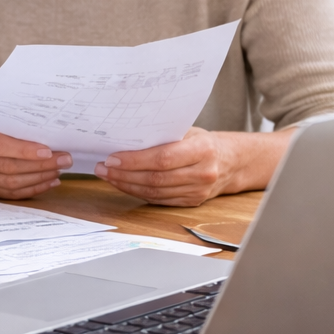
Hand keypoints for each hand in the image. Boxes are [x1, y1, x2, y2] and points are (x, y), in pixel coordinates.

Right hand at [0, 123, 72, 199]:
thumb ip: (9, 124)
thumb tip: (47, 130)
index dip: (24, 150)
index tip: (48, 150)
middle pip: (9, 167)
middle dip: (41, 165)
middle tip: (65, 159)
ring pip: (12, 183)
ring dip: (40, 178)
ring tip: (59, 170)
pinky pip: (11, 194)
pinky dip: (33, 189)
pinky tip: (49, 181)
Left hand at [93, 128, 291, 206]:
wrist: (232, 162)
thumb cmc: (204, 142)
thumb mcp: (188, 130)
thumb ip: (163, 135)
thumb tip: (125, 136)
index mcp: (202, 150)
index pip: (162, 159)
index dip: (134, 161)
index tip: (112, 158)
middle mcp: (202, 173)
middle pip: (155, 178)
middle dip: (123, 174)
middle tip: (102, 168)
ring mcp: (198, 191)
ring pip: (154, 192)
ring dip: (126, 185)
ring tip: (107, 176)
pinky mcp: (191, 203)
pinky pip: (159, 200)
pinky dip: (137, 193)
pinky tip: (123, 184)